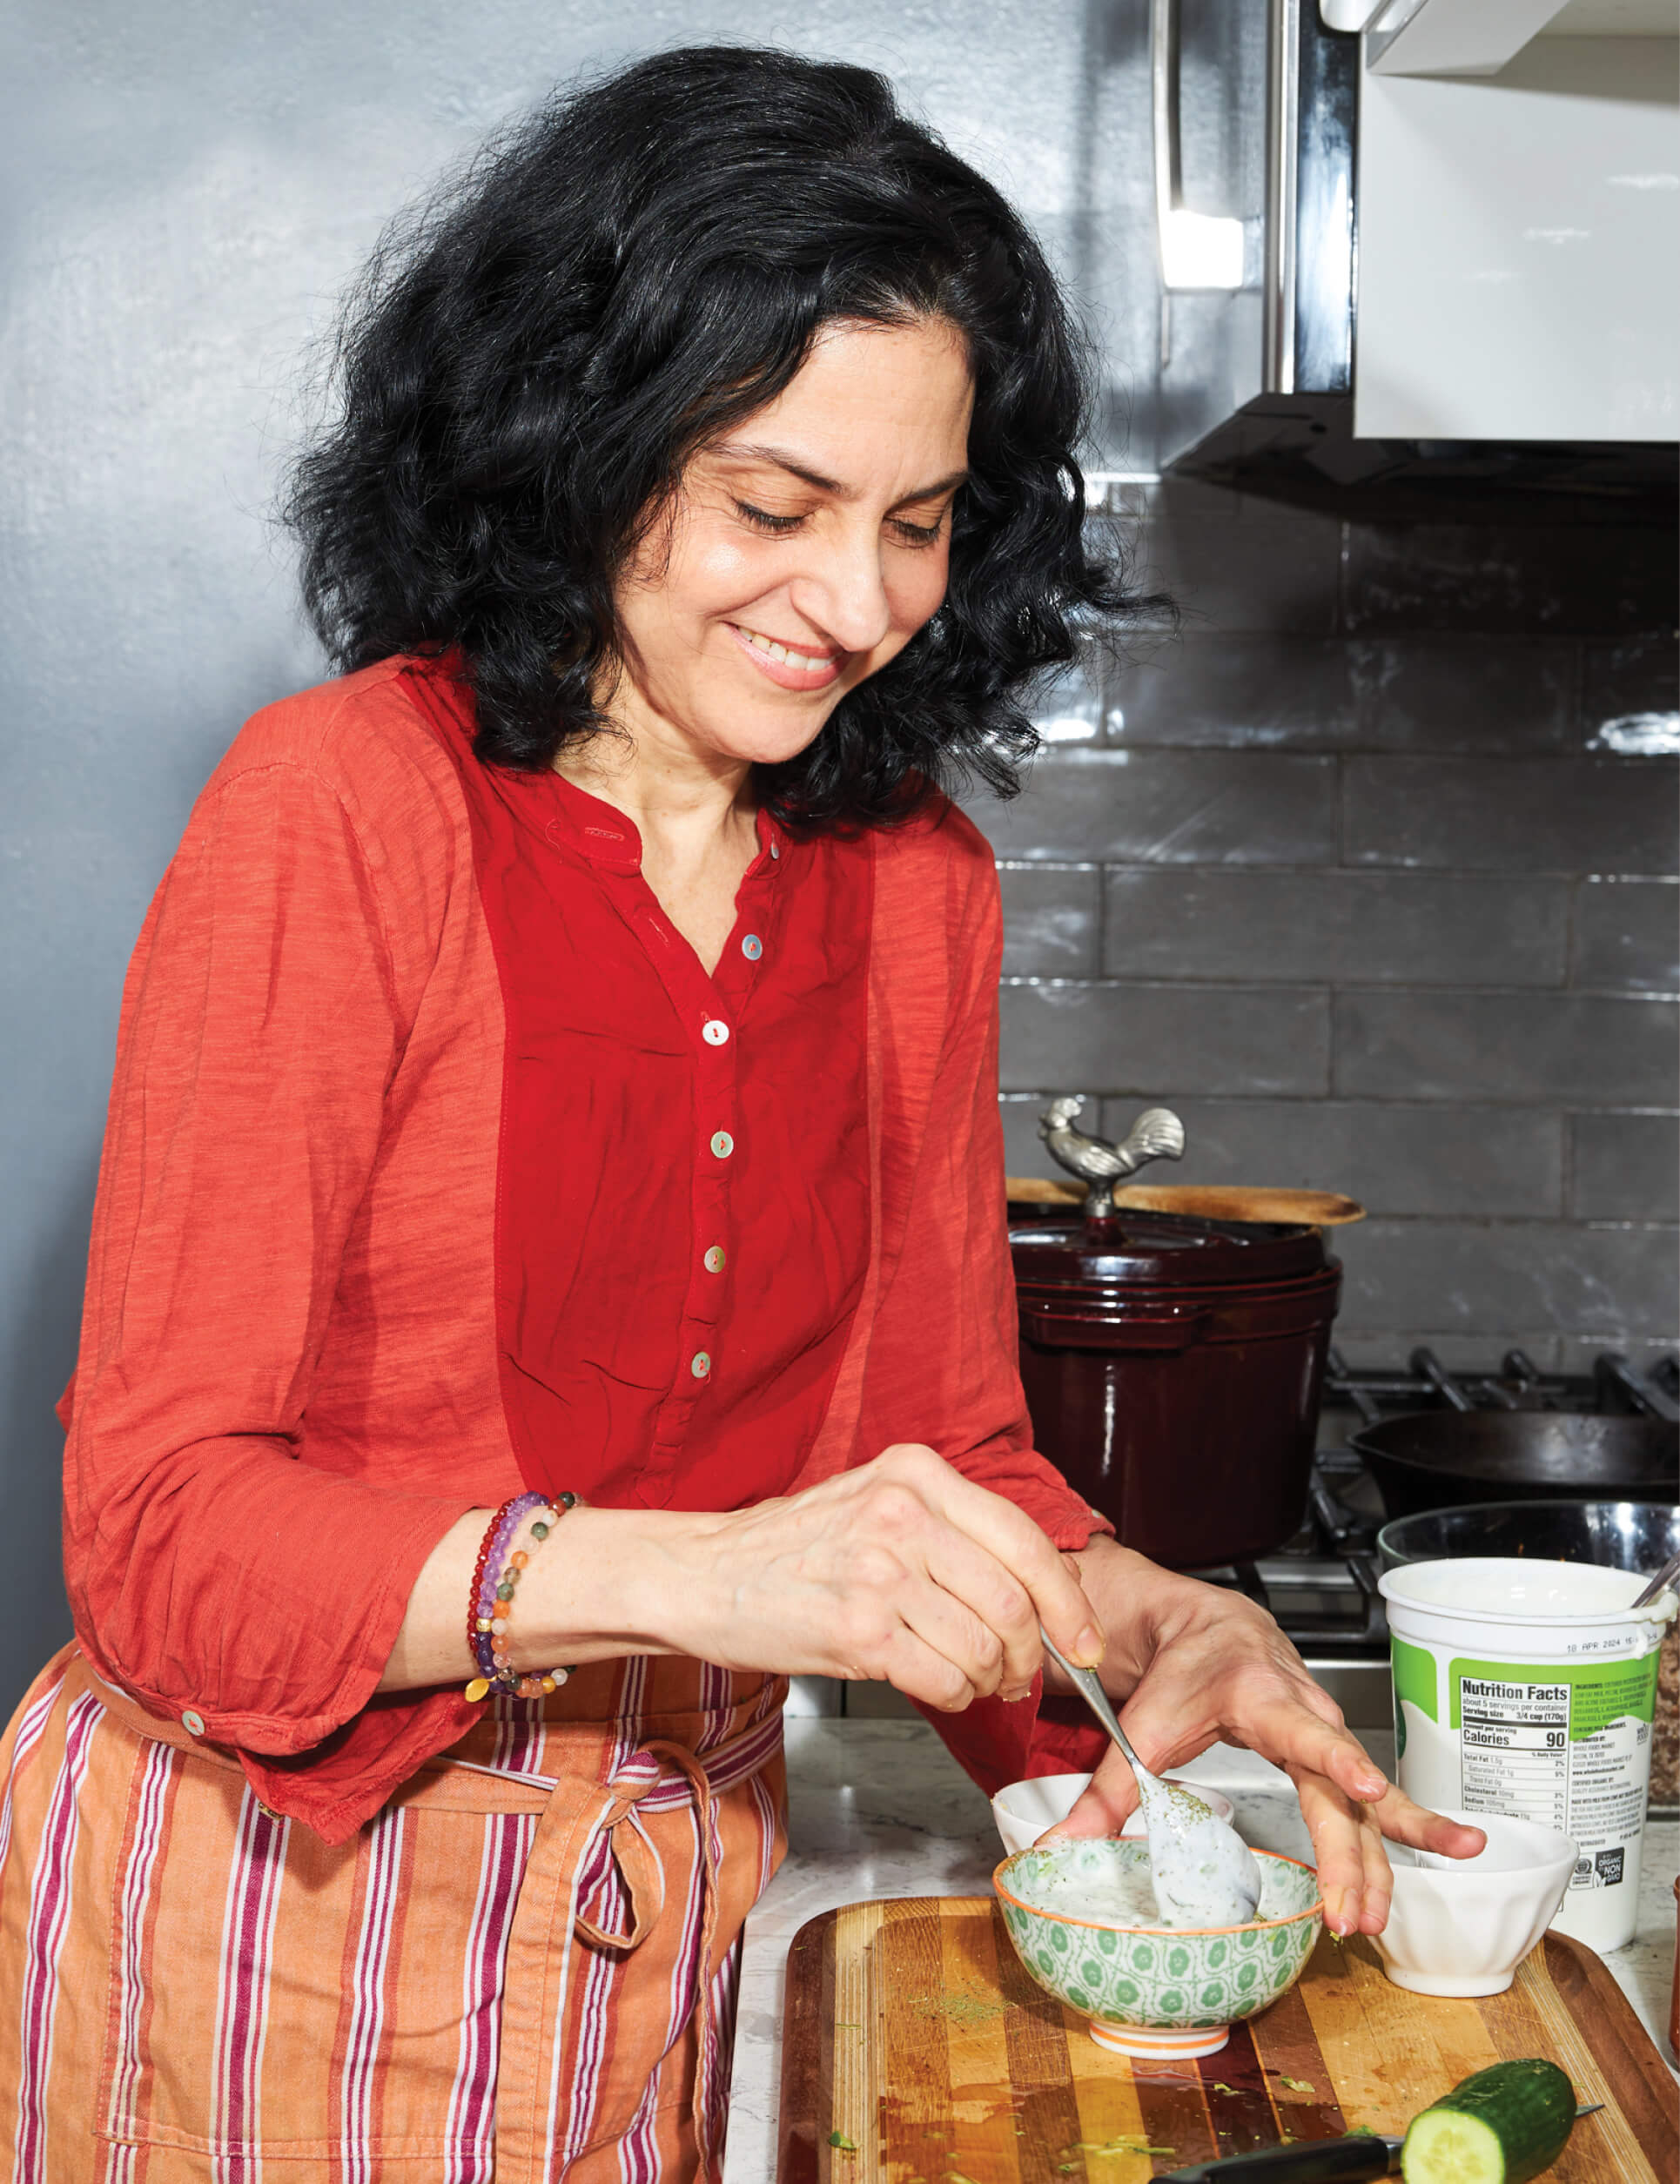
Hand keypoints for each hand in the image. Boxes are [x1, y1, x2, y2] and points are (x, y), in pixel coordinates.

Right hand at [654, 1443, 1102, 1712]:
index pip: (1026, 1538)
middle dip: (1033, 1653)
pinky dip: (956, 1697)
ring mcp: (879, 1570)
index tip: (1083, 1640)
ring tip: (974, 1682)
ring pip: (985, 1645)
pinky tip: (938, 1688)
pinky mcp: (857, 1630)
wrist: (700, 1573)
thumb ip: (950, 1531)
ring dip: (992, 1679)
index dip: (1068, 1600)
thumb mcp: (875, 1503)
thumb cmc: (790, 1548)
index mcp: (917, 1472)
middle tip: (1021, 1675)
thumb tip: (1035, 1594)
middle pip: (1015, 1599)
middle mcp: (903, 1512)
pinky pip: (944, 1678)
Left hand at [1042, 1539, 1482, 1934]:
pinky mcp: (1332, 1756)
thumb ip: (1107, 1790)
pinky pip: (1372, 1802)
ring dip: (1383, 1861)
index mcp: (1260, 1695)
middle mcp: (1306, 1714)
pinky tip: (1435, 1858)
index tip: (1365, 1786)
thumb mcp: (1141, 1724)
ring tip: (1384, 1916)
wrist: (1210, 1628)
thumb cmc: (1183, 1668)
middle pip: (1340, 1789)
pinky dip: (1401, 1834)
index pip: (1303, 1728)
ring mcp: (1326, 1735)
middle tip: (1350, 1913)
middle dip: (1350, 1854)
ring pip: (1368, 1801)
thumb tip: (1060, 1848)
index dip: (1335, 1758)